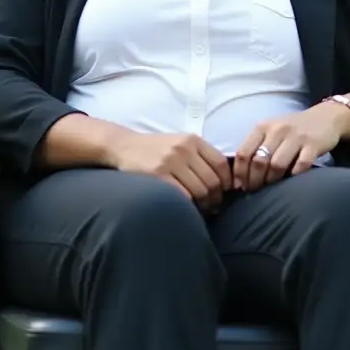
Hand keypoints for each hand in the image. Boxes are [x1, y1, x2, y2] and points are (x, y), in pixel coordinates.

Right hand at [109, 131, 232, 212]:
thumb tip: (226, 182)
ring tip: (202, 210)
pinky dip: (188, 206)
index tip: (225, 193)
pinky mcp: (157, 175)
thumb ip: (200, 157)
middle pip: (212, 180)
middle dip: (216, 198)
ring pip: (199, 190)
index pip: (220, 164)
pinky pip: (182, 196)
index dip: (227, 182)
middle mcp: (183, 149)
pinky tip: (187, 209)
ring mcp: (170, 161)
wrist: (123, 146)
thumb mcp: (180, 144)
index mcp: (192, 140)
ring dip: (204, 205)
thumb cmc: (155, 149)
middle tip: (213, 207)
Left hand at [233, 103, 349, 191]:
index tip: (240, 186)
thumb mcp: (272, 131)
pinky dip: (294, 176)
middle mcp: (278, 130)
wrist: (325, 117)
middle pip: (259, 161)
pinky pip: (300, 166)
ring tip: (271, 188)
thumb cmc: (293, 129)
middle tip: (255, 191)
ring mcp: (297, 137)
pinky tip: (291, 180)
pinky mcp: (314, 144)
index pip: (244, 152)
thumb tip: (240, 177)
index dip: (239, 173)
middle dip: (254, 181)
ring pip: (277, 165)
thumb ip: (256, 147)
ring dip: (272, 181)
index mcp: (263, 127)